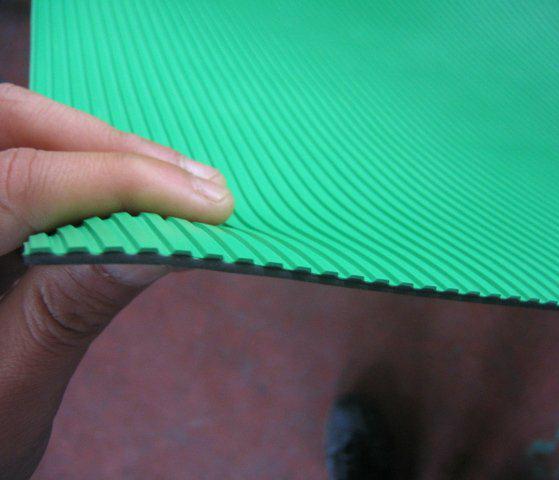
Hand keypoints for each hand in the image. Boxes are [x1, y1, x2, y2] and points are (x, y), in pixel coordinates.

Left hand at [0, 83, 233, 478]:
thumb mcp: (11, 385)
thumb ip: (72, 305)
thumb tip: (164, 241)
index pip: (21, 180)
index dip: (122, 180)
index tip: (206, 200)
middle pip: (15, 124)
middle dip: (115, 146)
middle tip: (197, 181)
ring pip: (21, 130)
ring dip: (105, 148)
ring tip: (180, 180)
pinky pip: (24, 154)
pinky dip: (85, 163)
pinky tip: (134, 186)